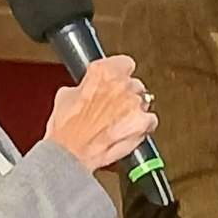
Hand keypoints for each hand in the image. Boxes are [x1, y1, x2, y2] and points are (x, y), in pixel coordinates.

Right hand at [45, 56, 157, 171]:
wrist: (70, 154)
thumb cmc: (66, 130)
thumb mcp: (66, 97)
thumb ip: (85, 86)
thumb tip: (88, 88)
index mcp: (103, 72)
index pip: (124, 63)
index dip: (120, 73)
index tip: (117, 79)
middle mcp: (122, 84)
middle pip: (135, 83)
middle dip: (126, 94)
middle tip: (113, 107)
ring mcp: (134, 104)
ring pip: (144, 101)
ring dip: (135, 110)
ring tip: (119, 122)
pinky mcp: (143, 123)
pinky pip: (150, 120)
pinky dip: (143, 126)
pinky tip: (128, 131)